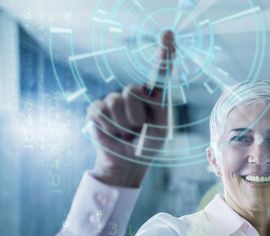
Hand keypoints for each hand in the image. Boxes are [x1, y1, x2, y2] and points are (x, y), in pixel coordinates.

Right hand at [87, 31, 174, 187]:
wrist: (128, 162)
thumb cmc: (147, 144)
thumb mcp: (161, 129)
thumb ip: (158, 109)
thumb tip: (146, 89)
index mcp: (153, 97)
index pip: (159, 71)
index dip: (164, 53)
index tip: (168, 35)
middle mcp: (132, 93)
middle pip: (133, 91)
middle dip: (137, 114)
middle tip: (138, 128)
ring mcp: (113, 100)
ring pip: (117, 102)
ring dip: (124, 124)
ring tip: (127, 132)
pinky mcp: (97, 109)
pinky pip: (102, 112)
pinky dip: (110, 128)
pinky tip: (113, 133)